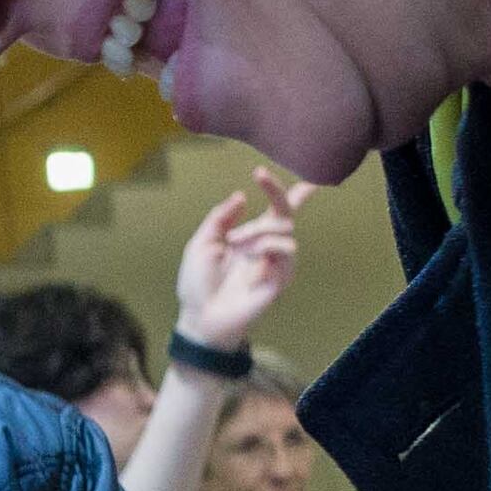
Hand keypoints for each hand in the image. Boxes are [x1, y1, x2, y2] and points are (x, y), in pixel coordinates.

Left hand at [172, 165, 307, 354]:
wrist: (199, 316)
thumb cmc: (198, 284)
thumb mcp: (202, 243)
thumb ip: (220, 218)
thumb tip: (240, 196)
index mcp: (249, 238)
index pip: (275, 211)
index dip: (288, 193)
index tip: (292, 173)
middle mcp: (265, 247)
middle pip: (286, 213)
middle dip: (277, 190)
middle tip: (261, 174)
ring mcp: (275, 263)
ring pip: (284, 231)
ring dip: (260, 229)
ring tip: (238, 242)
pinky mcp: (280, 279)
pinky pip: (285, 252)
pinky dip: (268, 247)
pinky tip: (252, 258)